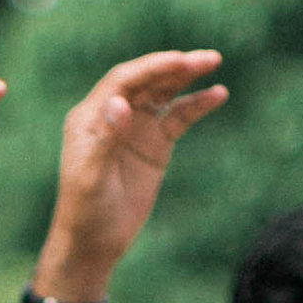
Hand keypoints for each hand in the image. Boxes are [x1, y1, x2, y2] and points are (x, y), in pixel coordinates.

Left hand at [32, 50, 227, 302]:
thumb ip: (106, 139)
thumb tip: (121, 103)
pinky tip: (218, 95)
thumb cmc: (84, 211)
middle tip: (207, 58)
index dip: (151, 68)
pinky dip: (197, 105)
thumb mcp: (92, 177)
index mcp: (90, 117)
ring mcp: (136, 128)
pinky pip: (178, 117)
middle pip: (147, 81)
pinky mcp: (155, 145)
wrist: (94, 243)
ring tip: (214, 63)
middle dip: (175, 67)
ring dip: (188, 77)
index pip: (123, 81)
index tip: (179, 61)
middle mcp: (113, 114)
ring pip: (164, 94)